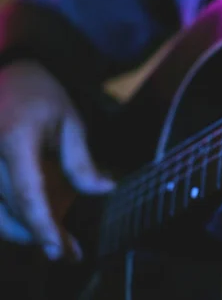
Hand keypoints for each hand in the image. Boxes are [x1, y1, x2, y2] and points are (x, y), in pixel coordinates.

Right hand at [0, 60, 113, 259]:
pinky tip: (34, 224)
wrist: (10, 73)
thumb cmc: (43, 96)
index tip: (59, 250)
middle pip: (11, 208)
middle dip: (41, 234)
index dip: (43, 225)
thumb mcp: (70, 124)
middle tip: (70, 252)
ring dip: (24, 231)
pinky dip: (11, 217)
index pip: (27, 193)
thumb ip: (82, 163)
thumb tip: (105, 192)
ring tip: (57, 242)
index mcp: (15, 140)